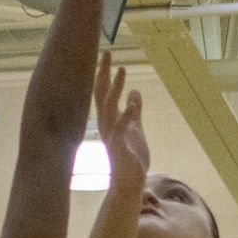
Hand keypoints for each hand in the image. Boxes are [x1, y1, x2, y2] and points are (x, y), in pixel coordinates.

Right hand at [93, 52, 145, 194]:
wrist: (129, 184)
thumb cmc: (131, 158)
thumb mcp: (135, 129)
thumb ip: (134, 111)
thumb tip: (135, 92)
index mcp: (109, 120)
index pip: (103, 93)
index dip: (104, 74)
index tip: (106, 55)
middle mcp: (106, 125)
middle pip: (101, 95)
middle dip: (103, 74)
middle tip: (107, 53)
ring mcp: (111, 136)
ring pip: (109, 108)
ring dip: (115, 89)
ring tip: (122, 70)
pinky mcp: (119, 148)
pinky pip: (121, 129)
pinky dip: (126, 116)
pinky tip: (132, 103)